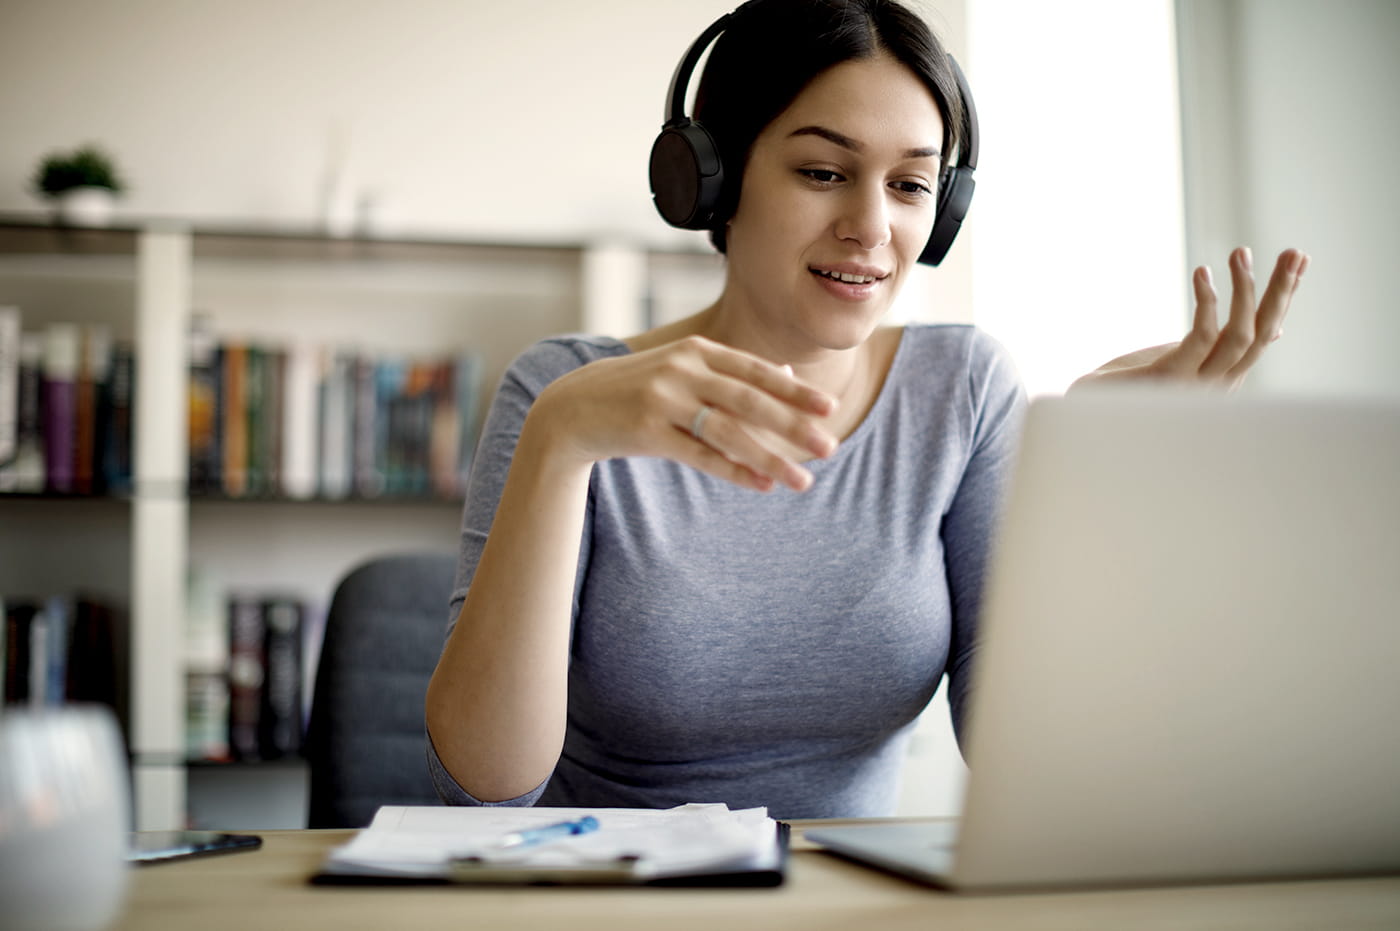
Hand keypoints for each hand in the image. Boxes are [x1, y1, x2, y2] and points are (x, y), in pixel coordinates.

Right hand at [530, 335, 838, 492]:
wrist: (572, 407)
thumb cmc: (639, 389)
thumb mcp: (684, 369)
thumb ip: (733, 371)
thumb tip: (789, 371)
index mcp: (696, 349)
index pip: (755, 370)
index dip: (794, 389)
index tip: (828, 408)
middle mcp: (682, 369)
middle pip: (749, 400)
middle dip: (793, 425)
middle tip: (829, 447)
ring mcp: (663, 398)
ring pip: (728, 431)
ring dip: (769, 457)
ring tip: (801, 480)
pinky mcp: (646, 430)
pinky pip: (699, 455)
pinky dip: (734, 471)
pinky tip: (762, 485)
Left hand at [1071, 247, 1309, 391]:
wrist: (1085, 408)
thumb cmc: (1134, 385)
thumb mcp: (1188, 359)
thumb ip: (1224, 345)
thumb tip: (1277, 331)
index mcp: (1224, 378)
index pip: (1266, 334)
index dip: (1284, 297)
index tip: (1299, 260)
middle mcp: (1218, 387)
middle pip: (1262, 335)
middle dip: (1281, 292)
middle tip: (1294, 252)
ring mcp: (1195, 387)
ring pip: (1239, 336)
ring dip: (1246, 291)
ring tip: (1241, 253)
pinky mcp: (1168, 379)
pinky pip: (1200, 338)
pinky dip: (1207, 302)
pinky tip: (1203, 273)